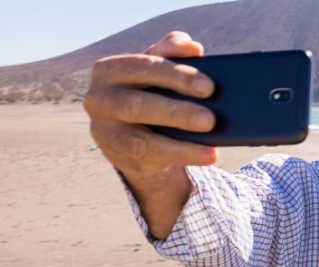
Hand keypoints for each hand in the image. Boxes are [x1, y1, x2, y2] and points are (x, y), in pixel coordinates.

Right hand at [83, 31, 217, 180]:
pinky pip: (150, 160)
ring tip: (211, 148)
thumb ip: (170, 51)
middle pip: (139, 106)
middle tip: (210, 119)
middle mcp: (98, 99)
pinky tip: (206, 156)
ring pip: (142, 141)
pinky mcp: (117, 156)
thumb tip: (192, 47)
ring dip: (180, 145)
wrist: (130, 130)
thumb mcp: (156, 69)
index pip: (144, 67)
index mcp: (109, 70)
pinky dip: (181, 157)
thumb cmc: (149, 90)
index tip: (209, 87)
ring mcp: (104, 132)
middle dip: (177, 113)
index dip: (176, 76)